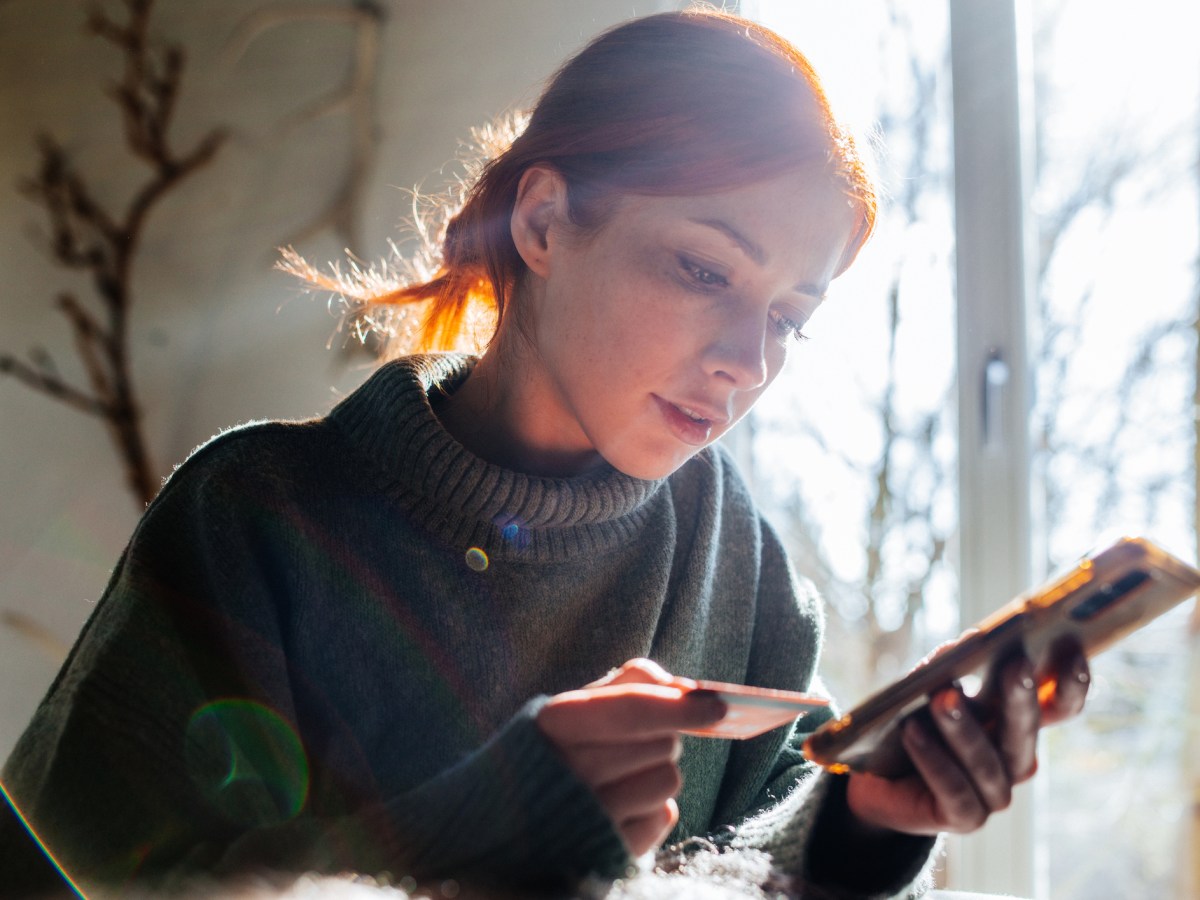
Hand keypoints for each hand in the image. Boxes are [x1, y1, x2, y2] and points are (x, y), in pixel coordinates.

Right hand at [536, 659, 725, 855]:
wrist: (514, 822)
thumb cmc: (559, 752)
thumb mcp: (577, 708)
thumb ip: (629, 685)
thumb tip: (684, 687)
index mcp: (554, 724)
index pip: (631, 709)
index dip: (679, 706)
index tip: (719, 706)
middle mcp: (567, 773)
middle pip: (661, 743)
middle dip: (663, 737)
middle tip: (635, 743)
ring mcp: (588, 817)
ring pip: (669, 779)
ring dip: (659, 773)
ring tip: (625, 776)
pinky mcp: (610, 852)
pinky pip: (665, 816)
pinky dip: (654, 808)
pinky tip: (624, 807)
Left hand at [845, 639, 1089, 835]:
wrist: (875, 777)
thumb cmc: (913, 720)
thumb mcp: (930, 687)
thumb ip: (950, 666)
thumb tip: (963, 645)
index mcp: (1018, 723)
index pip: (1059, 707)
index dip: (1072, 684)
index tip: (1074, 651)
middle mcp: (1016, 760)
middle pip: (1026, 730)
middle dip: (1020, 697)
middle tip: (1015, 665)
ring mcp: (994, 794)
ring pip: (987, 761)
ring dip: (963, 728)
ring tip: (942, 698)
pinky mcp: (965, 818)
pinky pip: (953, 789)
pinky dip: (932, 758)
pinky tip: (912, 732)